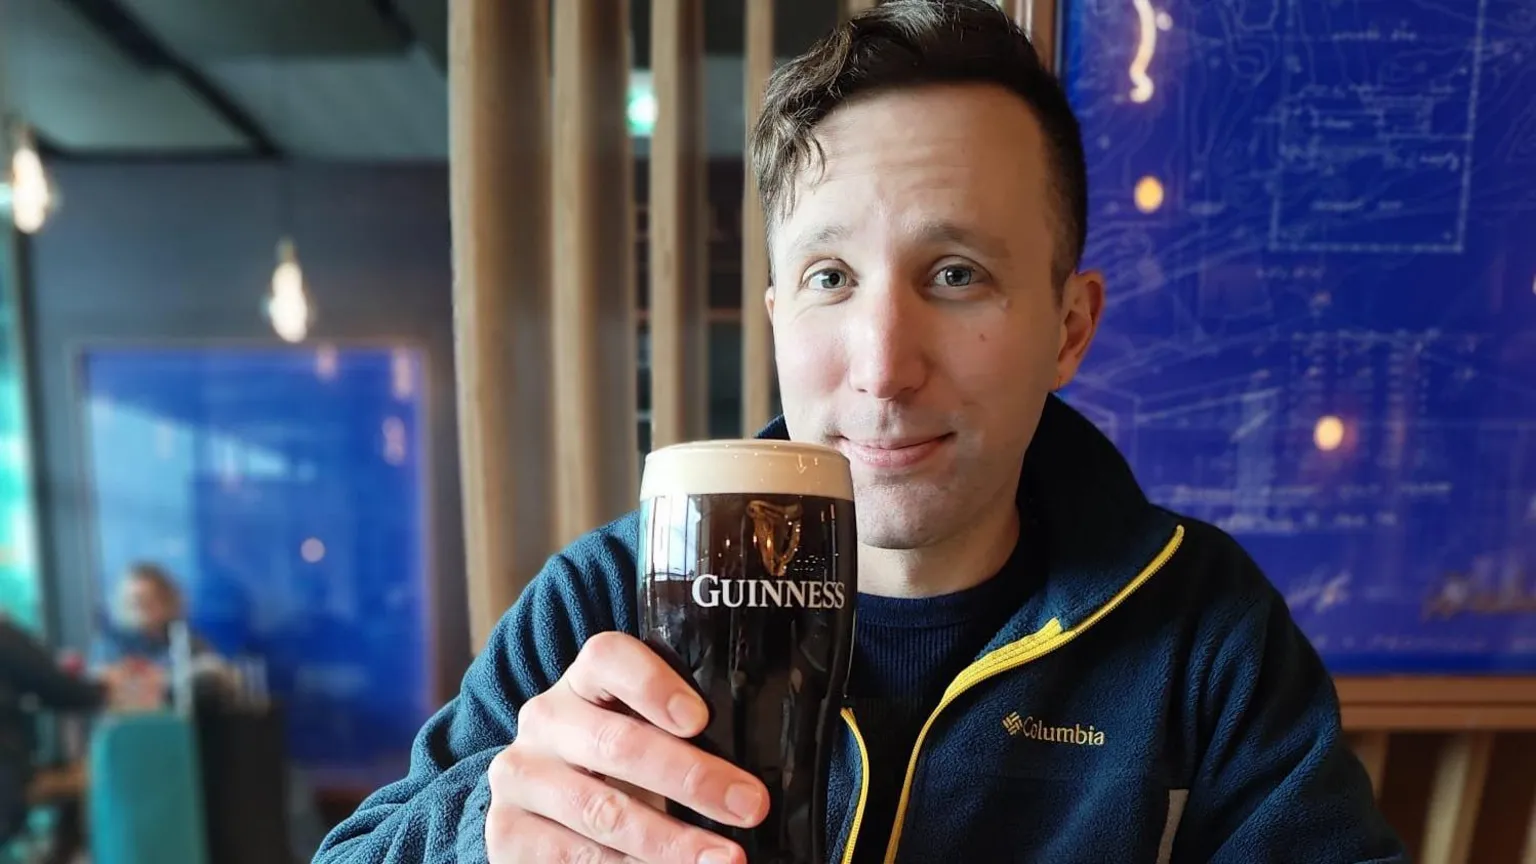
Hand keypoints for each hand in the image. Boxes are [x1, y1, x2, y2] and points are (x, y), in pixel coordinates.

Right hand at [486, 632, 768, 862]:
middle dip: (692, 779)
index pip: (608, 658)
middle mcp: (544, 719)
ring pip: (600, 811)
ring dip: (670, 843)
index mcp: (583, 680)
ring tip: (725, 859)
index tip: (700, 718)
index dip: (653, 685)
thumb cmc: (618, 759)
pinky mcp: (506, 832)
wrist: (539, 798)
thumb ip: (684, 734)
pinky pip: (573, 858)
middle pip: (617, 743)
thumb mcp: (642, 730)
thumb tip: (756, 775)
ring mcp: (520, 777)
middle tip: (750, 805)